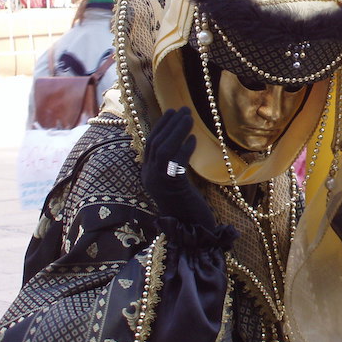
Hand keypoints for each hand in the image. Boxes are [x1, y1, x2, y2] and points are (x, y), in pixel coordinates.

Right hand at [142, 107, 214, 228]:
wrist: (191, 231)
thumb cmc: (189, 207)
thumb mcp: (178, 182)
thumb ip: (175, 165)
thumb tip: (183, 142)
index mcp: (147, 176)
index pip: (150, 145)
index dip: (160, 127)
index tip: (172, 112)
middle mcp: (148, 179)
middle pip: (155, 145)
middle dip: (169, 125)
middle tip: (183, 110)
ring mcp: (158, 184)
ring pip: (163, 151)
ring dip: (176, 132)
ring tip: (189, 118)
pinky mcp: (172, 189)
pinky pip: (175, 164)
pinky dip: (183, 149)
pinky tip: (193, 140)